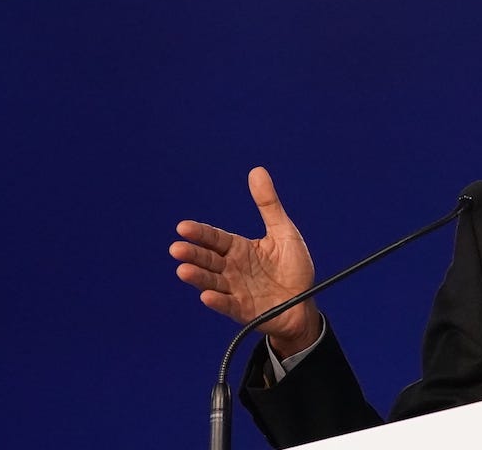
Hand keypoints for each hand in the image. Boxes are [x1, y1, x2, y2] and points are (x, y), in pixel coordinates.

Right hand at [170, 166, 319, 356]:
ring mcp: (235, 290)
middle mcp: (232, 269)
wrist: (305, 303)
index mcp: (239, 249)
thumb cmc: (293, 268)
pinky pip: (228, 305)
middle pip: (208, 259)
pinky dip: (218, 301)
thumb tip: (257, 170)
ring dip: (198, 277)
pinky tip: (207, 296)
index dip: (200, 233)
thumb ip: (268, 204)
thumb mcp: (284, 231)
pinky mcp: (243, 310)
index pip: (215, 238)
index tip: (183, 227)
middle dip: (193, 254)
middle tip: (177, 249)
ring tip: (183, 270)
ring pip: (212, 282)